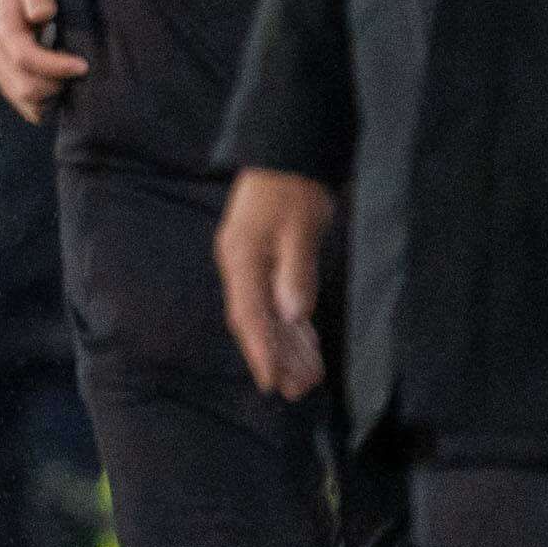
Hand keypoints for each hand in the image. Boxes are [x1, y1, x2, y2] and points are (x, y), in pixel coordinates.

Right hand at [0, 0, 89, 121]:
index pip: (24, 56)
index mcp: (1, 26)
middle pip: (22, 86)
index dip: (54, 65)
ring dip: (51, 97)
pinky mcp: (8, 82)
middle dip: (55, 85)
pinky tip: (61, 90)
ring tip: (70, 81)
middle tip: (79, 73)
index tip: (82, 65)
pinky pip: (25, 107)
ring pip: (23, 100)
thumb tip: (42, 15)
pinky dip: (45, 106)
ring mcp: (0, 70)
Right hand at [215, 168, 334, 399]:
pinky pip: (276, 302)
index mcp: (242, 260)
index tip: (271, 383)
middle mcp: (241, 267)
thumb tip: (293, 315)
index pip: (249, 316)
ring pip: (268, 316)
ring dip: (286, 347)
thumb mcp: (300, 229)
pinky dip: (292, 326)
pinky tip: (305, 344)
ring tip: (306, 378)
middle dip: (276, 358)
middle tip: (297, 391)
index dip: (260, 353)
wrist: (287, 155)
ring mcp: (251, 264)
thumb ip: (296, 272)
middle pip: (257, 322)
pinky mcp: (266, 261)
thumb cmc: (293, 189)